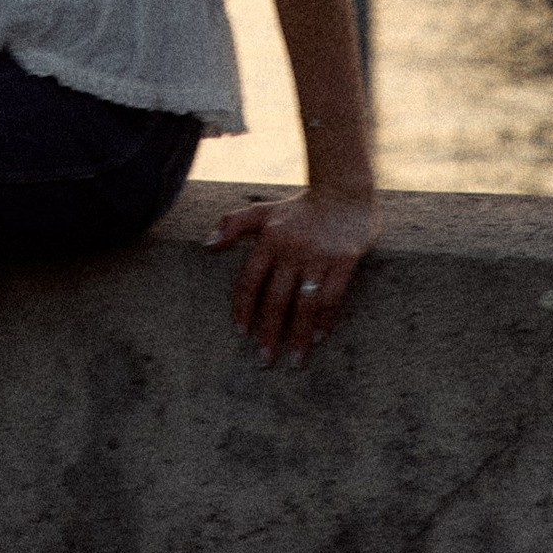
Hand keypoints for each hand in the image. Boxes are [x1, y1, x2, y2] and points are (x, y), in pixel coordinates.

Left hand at [206, 185, 376, 363]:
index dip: (243, 308)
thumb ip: (233, 225)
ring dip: (298, 335)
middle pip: (276, 299)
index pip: (250, 280)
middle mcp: (292, 249)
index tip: (241, 333)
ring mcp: (319, 255)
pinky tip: (318, 337)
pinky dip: (325, 319)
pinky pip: (332, 296)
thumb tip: (208, 245)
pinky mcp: (345, 259)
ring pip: (305, 303)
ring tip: (295, 360)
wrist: (344, 192)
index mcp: (269, 239)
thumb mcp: (263, 211)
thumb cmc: (299, 208)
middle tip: (264, 359)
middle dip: (269, 332)